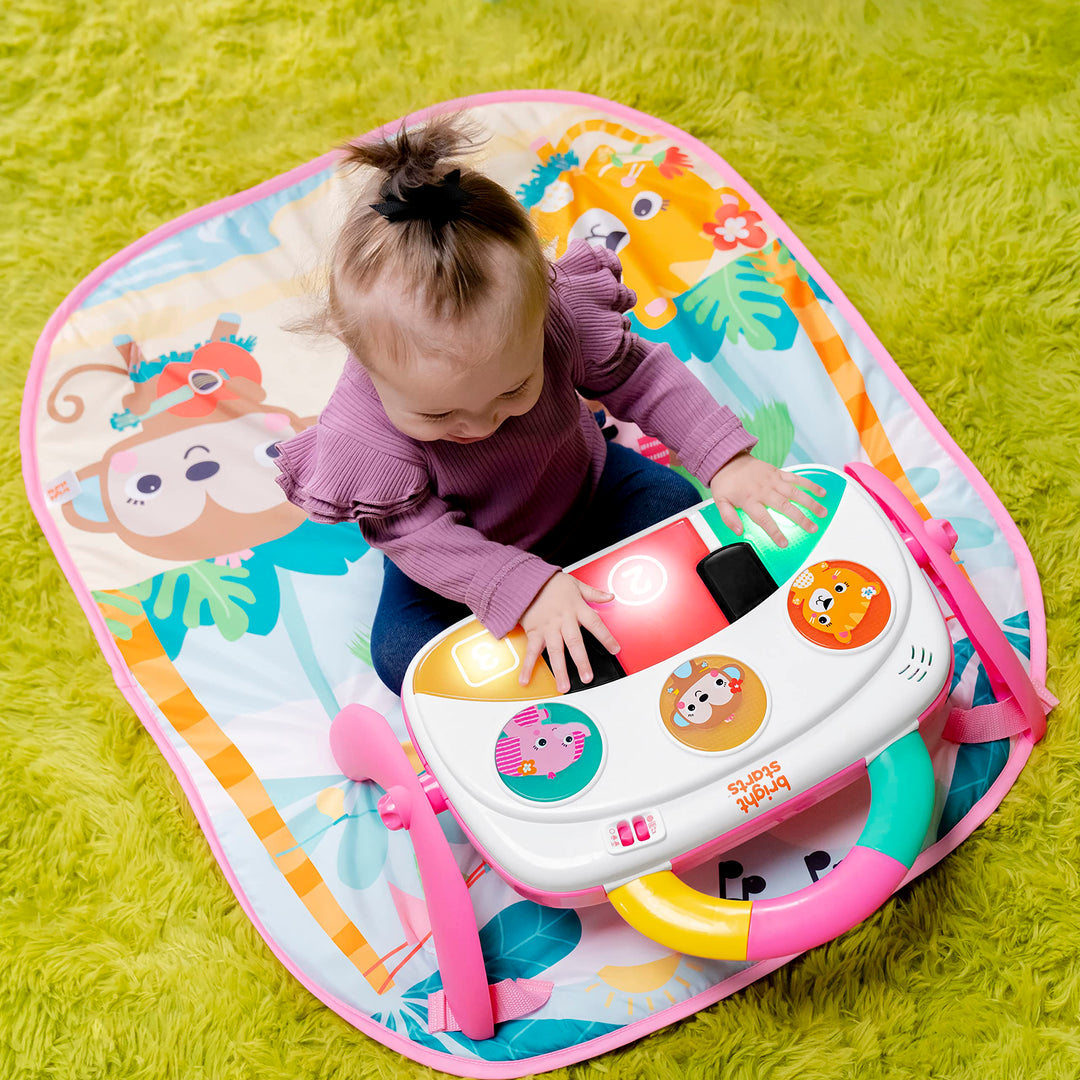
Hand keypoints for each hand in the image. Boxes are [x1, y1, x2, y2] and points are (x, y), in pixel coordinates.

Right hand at [519, 572, 619, 692]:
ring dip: (559, 670)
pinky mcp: (534, 632)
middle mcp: (563, 620)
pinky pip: (532, 652)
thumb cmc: (550, 583)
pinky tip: (526, 680)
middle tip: (587, 678)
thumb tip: (610, 597)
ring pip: (555, 651)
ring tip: (563, 686)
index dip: (606, 637)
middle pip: (575, 643)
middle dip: (581, 662)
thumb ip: (593, 593)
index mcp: (576, 609)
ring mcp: (548, 628)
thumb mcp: (575, 584)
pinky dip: (528, 667)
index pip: (595, 624)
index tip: (615, 650)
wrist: (526, 579)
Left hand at [709, 452, 827, 547]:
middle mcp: (763, 490)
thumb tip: (739, 531)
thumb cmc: (725, 481)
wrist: (728, 458)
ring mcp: (772, 480)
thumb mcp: (719, 501)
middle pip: (785, 506)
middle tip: (812, 528)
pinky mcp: (778, 472)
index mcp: (749, 500)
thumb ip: (729, 518)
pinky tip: (821, 492)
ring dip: (810, 502)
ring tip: (822, 512)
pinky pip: (796, 478)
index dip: (775, 532)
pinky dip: (809, 484)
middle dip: (800, 518)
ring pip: (795, 492)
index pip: (764, 519)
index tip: (784, 543)